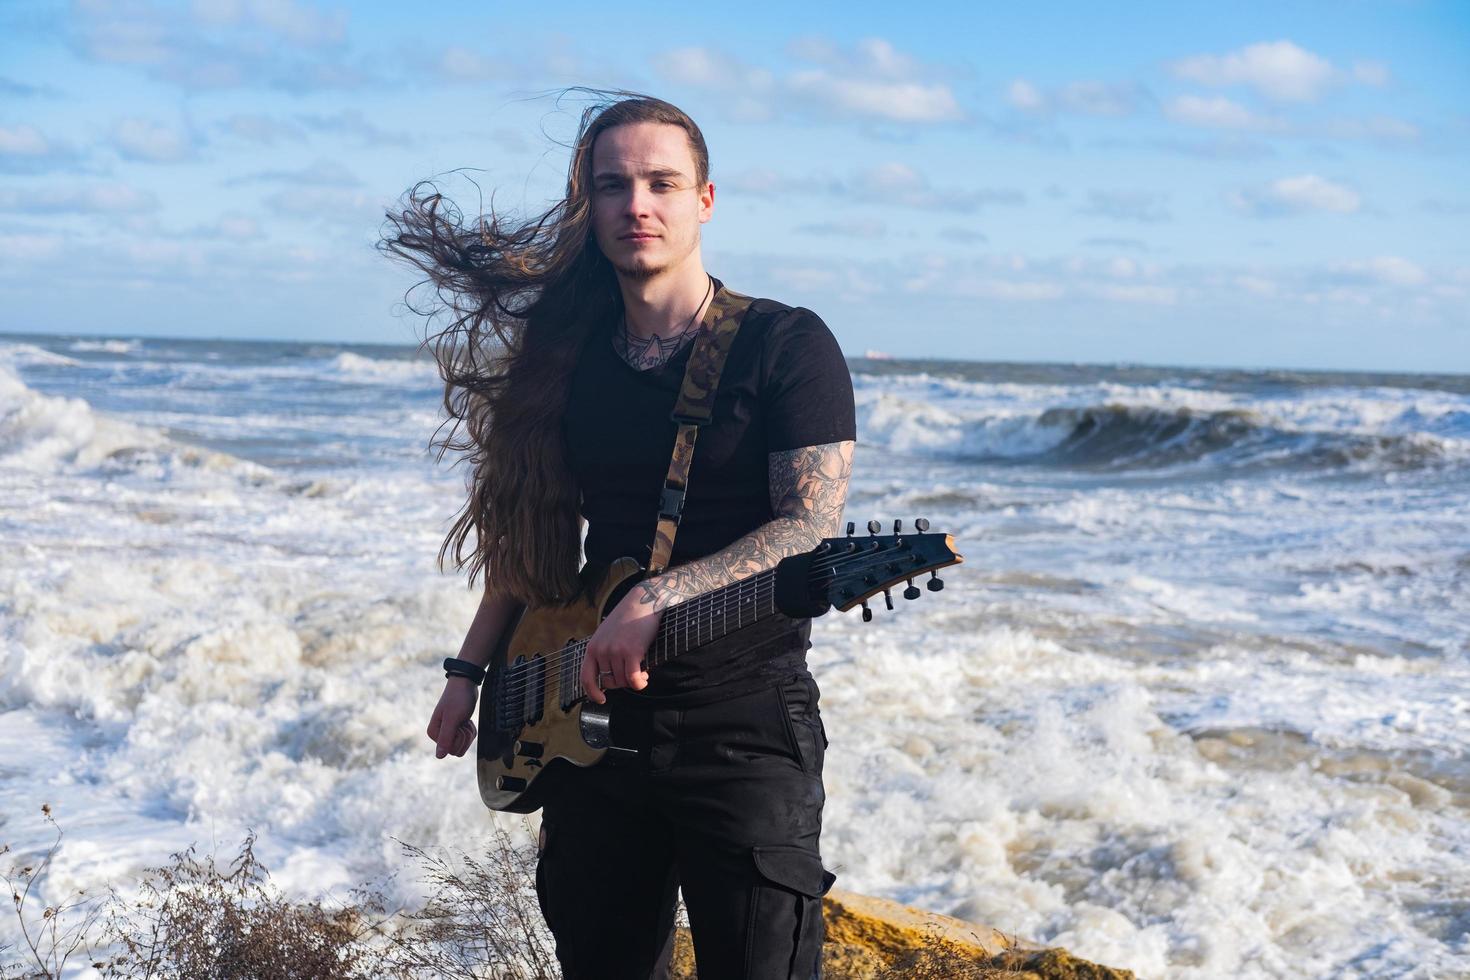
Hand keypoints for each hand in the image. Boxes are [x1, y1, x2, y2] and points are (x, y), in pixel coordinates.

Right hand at [428, 677, 478, 757]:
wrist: (466, 683)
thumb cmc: (458, 699)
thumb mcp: (453, 719)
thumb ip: (446, 738)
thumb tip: (439, 757)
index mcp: (434, 732)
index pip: (450, 750)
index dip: (459, 739)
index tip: (459, 724)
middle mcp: (438, 734)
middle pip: (457, 750)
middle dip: (465, 736)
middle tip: (463, 721)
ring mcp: (448, 731)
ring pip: (462, 745)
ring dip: (468, 733)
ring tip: (465, 719)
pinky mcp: (456, 728)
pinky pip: (466, 739)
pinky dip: (470, 729)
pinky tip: (467, 720)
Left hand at [581, 584, 662, 703]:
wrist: (642, 601)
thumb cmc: (627, 617)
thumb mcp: (607, 634)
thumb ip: (605, 652)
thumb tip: (610, 676)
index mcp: (593, 647)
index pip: (586, 677)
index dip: (592, 692)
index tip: (600, 699)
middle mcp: (601, 651)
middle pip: (610, 682)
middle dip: (622, 683)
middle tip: (633, 676)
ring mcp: (615, 652)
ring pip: (623, 681)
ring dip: (634, 681)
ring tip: (642, 673)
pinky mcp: (631, 652)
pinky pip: (633, 679)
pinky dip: (640, 683)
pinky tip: (645, 679)